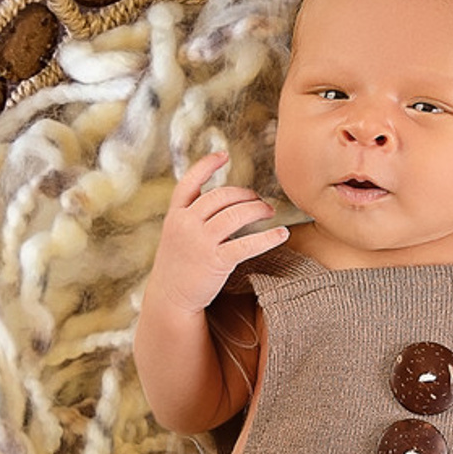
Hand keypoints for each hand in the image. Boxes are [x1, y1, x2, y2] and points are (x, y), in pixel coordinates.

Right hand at [146, 151, 284, 315]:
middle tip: (260, 201)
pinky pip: (248, 244)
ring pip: (236, 215)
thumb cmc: (179, 265)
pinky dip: (268, 237)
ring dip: (257, 209)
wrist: (171, 298)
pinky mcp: (216, 261)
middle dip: (245, 195)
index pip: (189, 182)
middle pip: (221, 196)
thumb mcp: (176, 234)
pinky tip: (282, 234)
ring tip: (269, 211)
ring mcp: (200, 242)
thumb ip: (192, 215)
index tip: (224, 155)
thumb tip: (222, 199)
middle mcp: (185, 224)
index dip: (207, 166)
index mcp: (175, 215)